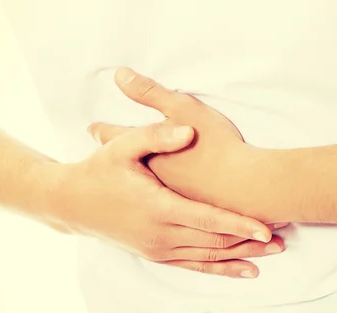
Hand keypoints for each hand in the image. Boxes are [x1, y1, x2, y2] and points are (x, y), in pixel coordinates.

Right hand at [47, 122, 284, 277]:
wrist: (72, 204)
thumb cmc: (99, 171)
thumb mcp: (122, 147)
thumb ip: (156, 136)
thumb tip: (188, 131)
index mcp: (156, 207)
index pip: (207, 219)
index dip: (239, 224)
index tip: (268, 228)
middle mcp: (160, 234)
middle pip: (214, 241)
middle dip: (250, 241)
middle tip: (284, 239)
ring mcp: (158, 249)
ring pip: (208, 257)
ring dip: (242, 256)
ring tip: (275, 254)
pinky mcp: (155, 255)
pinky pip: (194, 266)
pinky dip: (221, 269)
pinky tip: (245, 271)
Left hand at [90, 67, 250, 206]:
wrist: (245, 188)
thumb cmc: (216, 146)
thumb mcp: (183, 109)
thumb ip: (150, 94)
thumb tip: (119, 75)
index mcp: (147, 151)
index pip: (113, 136)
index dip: (101, 130)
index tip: (91, 128)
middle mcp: (149, 178)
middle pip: (121, 165)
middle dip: (111, 158)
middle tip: (100, 156)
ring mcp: (163, 199)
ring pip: (137, 188)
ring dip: (129, 181)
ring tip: (123, 177)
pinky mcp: (181, 212)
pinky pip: (158, 203)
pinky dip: (151, 196)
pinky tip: (154, 199)